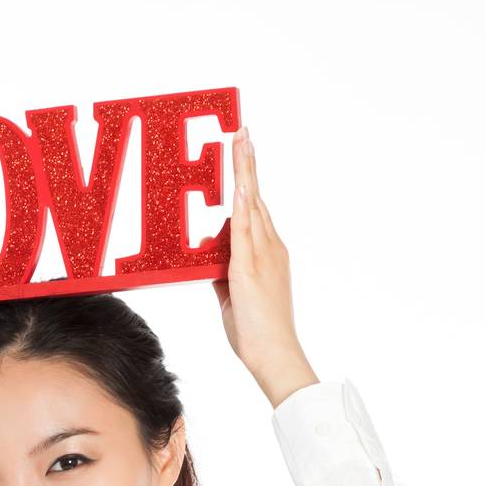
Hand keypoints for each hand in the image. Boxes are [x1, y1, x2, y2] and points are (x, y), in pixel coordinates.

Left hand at [212, 128, 318, 407]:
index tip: (244, 156)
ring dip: (246, 171)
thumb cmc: (257, 333)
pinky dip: (243, 203)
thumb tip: (210, 258)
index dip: (249, 182)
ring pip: (253, 203)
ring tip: (242, 140)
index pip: (255, 210)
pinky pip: (246, 229)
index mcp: (268, 254)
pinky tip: (240, 182)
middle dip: (248, 164)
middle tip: (243, 132)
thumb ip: (221, 275)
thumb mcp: (232, 299)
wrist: (273, 353)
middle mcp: (270, 248)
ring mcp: (263, 255)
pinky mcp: (250, 267)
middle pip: (256, 197)